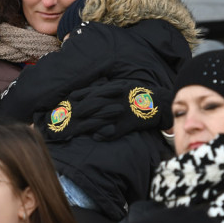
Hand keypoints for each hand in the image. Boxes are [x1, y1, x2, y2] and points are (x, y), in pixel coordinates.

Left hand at [41, 81, 167, 140]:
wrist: (158, 102)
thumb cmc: (139, 93)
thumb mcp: (122, 86)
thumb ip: (107, 89)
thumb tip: (94, 89)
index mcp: (112, 89)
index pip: (90, 93)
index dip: (76, 99)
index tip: (64, 103)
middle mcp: (114, 99)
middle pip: (91, 105)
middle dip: (77, 111)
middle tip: (64, 118)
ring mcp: (121, 111)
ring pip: (100, 117)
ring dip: (87, 124)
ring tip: (75, 129)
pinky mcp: (128, 123)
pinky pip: (115, 130)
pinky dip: (106, 133)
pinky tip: (96, 136)